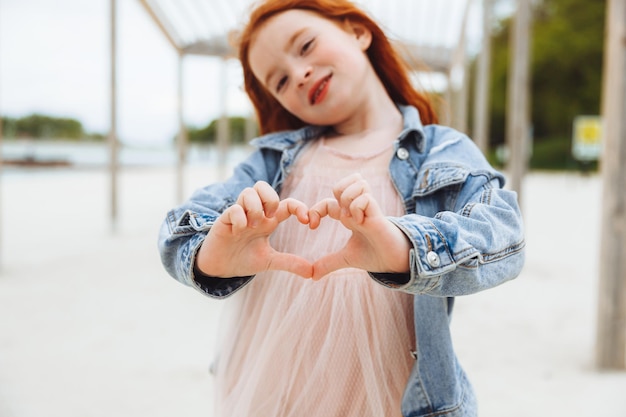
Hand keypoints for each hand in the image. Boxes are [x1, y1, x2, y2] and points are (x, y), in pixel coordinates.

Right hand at [195, 181, 312, 277]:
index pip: (286, 203)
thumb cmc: (243, 259)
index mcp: (267, 221)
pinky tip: (239, 232)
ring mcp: (238, 214)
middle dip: (271, 198)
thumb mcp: (270, 261)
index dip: (300, 207)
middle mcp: (254, 213)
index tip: (308, 222)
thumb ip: (289, 263)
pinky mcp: (223, 220)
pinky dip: (240, 218)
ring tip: (253, 227)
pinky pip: (233, 209)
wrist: (219, 268)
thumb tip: (312, 273)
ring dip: (255, 208)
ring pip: (248, 191)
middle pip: (263, 185)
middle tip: (271, 217)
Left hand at [308, 173, 410, 280]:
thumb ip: (329, 263)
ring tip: (351, 219)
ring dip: (348, 199)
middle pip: (343, 184)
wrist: (395, 262)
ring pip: (357, 183)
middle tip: (336, 216)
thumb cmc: (374, 255)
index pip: (328, 202)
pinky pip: (365, 199)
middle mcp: (358, 209)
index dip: (316, 210)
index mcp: (349, 216)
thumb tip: (312, 275)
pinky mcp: (378, 215)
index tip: (311, 226)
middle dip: (335, 195)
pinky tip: (361, 223)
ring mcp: (369, 209)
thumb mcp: (346, 258)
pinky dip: (358, 209)